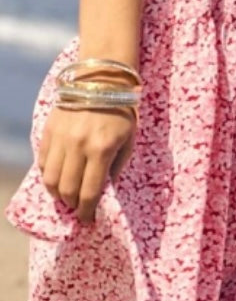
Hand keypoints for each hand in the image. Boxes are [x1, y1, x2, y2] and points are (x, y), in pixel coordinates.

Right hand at [37, 104, 136, 223]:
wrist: (102, 80)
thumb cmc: (123, 112)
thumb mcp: (129, 140)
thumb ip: (116, 167)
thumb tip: (104, 192)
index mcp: (102, 149)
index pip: (90, 192)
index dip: (87, 211)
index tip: (88, 220)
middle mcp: (78, 145)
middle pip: (67, 189)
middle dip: (72, 204)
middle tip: (78, 208)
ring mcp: (61, 138)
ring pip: (50, 178)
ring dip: (57, 193)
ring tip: (66, 196)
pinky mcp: (49, 131)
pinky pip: (42, 161)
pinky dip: (48, 174)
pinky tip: (58, 177)